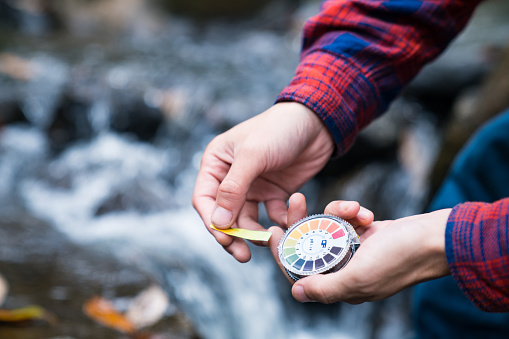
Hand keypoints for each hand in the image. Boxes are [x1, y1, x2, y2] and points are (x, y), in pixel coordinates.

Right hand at [192, 102, 333, 261]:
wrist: (317, 123)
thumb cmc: (279, 130)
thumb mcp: (253, 155)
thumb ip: (234, 189)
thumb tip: (218, 223)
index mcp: (216, 163)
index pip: (204, 199)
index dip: (212, 222)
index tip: (226, 240)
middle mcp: (230, 177)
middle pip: (224, 215)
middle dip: (233, 235)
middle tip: (243, 255)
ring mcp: (253, 186)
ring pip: (246, 219)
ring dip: (255, 233)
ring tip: (269, 240)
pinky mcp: (274, 193)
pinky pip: (270, 215)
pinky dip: (277, 222)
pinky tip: (287, 221)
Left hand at [269, 194, 450, 303]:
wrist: (436, 238)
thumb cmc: (401, 258)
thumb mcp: (360, 277)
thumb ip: (326, 287)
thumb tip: (296, 292)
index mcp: (341, 285)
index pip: (301, 271)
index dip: (284, 253)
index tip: (271, 231)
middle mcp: (345, 269)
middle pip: (311, 246)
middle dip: (303, 223)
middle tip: (295, 201)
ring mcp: (356, 250)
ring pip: (329, 228)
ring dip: (336, 214)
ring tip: (353, 209)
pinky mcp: (366, 233)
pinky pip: (347, 220)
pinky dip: (352, 212)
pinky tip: (364, 211)